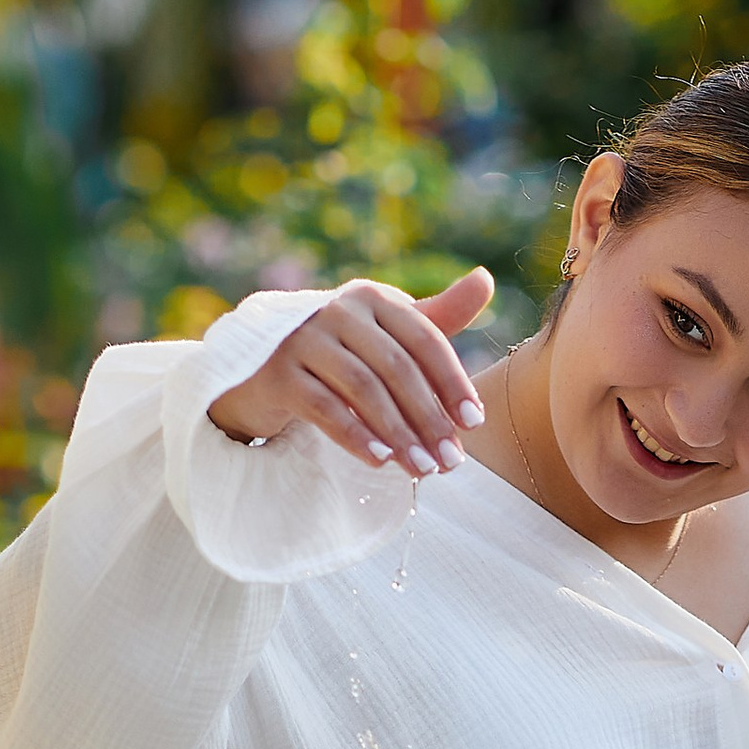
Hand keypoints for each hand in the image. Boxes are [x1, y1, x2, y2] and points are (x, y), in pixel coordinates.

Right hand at [207, 270, 493, 475]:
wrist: (263, 370)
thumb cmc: (342, 353)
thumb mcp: (389, 334)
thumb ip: (437, 317)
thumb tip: (485, 279)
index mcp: (372, 298)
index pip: (423, 339)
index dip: (452, 382)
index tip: (474, 424)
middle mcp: (337, 310)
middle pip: (396, 367)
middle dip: (428, 418)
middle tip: (451, 461)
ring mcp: (303, 340)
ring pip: (362, 389)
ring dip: (398, 433)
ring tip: (422, 469)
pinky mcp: (278, 373)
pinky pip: (324, 408)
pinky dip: (356, 436)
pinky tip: (381, 461)